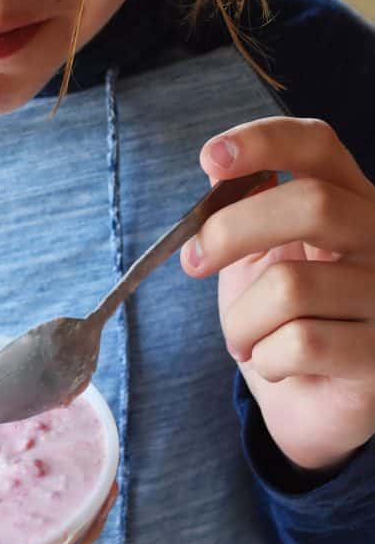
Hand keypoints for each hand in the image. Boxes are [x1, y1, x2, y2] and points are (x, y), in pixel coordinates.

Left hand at [179, 116, 374, 471]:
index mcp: (348, 200)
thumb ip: (242, 212)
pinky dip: (265, 358)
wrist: (306, 401)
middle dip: (233, 230)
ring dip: (242, 320)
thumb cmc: (279, 320)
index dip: (265, 142)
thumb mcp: (254, 257)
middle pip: (313, 204)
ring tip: (245, 338)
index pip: (319, 146)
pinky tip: (275, 364)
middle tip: (194, 261)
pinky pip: (300, 344)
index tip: (210, 159)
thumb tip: (218, 168)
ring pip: (291, 286)